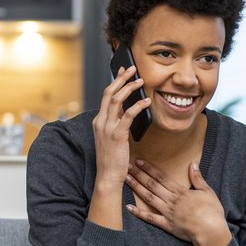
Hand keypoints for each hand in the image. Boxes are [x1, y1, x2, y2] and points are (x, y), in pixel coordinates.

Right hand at [92, 65, 150, 190]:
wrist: (107, 176)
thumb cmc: (112, 159)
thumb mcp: (112, 137)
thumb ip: (117, 123)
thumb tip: (127, 110)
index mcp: (99, 121)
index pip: (106, 95)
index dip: (115, 81)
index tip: (123, 71)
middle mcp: (100, 121)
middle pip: (109, 92)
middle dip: (121, 78)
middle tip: (132, 68)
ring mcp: (107, 127)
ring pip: (117, 99)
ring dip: (130, 87)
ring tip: (141, 81)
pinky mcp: (117, 134)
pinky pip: (128, 114)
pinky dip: (138, 105)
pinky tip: (146, 101)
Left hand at [125, 160, 230, 245]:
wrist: (211, 231)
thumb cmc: (212, 212)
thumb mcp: (207, 191)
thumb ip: (198, 178)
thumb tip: (193, 164)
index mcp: (180, 191)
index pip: (161, 177)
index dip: (149, 168)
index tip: (139, 161)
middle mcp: (171, 200)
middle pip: (152, 185)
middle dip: (139, 175)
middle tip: (127, 167)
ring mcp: (167, 212)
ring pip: (149, 198)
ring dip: (136, 188)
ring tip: (126, 180)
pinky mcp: (166, 225)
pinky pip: (150, 218)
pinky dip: (139, 213)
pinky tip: (128, 208)